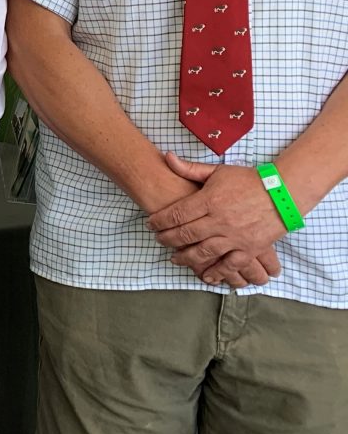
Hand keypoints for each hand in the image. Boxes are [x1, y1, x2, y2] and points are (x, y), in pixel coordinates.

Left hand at [147, 153, 284, 286]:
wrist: (283, 192)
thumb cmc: (248, 180)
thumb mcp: (218, 171)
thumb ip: (190, 169)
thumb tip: (167, 157)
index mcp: (209, 200)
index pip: (176, 214)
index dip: (159, 221)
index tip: (150, 224)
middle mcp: (219, 220)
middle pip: (185, 234)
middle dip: (167, 239)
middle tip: (158, 240)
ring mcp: (234, 237)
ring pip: (203, 252)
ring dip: (185, 257)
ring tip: (174, 258)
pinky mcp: (249, 248)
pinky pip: (230, 265)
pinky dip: (217, 272)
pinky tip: (206, 276)